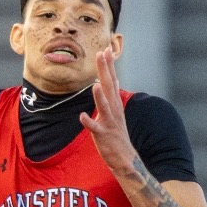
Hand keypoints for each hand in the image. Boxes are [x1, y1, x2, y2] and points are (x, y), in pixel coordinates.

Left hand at [78, 49, 138, 174]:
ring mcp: (109, 122)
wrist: (124, 158)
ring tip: (95, 84)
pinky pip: (95, 128)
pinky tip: (81, 116)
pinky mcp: (103, 135)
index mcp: (115, 104)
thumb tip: (110, 80)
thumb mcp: (116, 112)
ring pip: (104, 107)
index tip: (106, 49)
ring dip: (99, 96)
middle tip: (102, 54)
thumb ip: (111, 96)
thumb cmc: (116, 134)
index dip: (109, 65)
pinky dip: (89, 122)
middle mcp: (114, 110)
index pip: (112, 80)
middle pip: (109, 87)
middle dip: (105, 70)